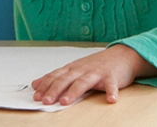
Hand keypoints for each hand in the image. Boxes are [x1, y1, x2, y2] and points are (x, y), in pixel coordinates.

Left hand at [31, 44, 156, 104]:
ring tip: (65, 101)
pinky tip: (111, 100)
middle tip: (45, 101)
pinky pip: (111, 85)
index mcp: (72, 69)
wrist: (121, 55)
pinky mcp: (112, 77)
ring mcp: (97, 73)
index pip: (55, 76)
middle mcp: (82, 69)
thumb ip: (56, 77)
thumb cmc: (96, 65)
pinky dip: (111, 92)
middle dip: (54, 90)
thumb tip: (35, 84)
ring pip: (83, 82)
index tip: (36, 96)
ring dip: (74, 92)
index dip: (45, 86)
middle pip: (66, 80)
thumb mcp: (74, 69)